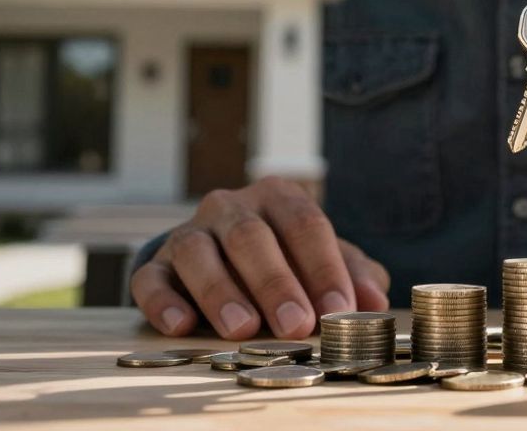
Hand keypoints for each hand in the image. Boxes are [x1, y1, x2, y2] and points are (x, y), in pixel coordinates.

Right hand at [131, 177, 389, 339]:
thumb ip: (353, 275)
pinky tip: (181, 326)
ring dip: (221, 291)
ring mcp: (189, 233)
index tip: (339, 309)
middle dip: (276, 283)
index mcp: (278, 198)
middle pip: (251, 238)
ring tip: (242, 328)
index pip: (305, 224)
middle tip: (296, 325)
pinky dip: (163, 302)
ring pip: (198, 253)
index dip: (323, 268)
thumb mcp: (323, 260)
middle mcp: (230, 208)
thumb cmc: (285, 259)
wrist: (222, 258)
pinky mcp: (156, 264)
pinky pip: (151, 278)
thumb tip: (374, 301)